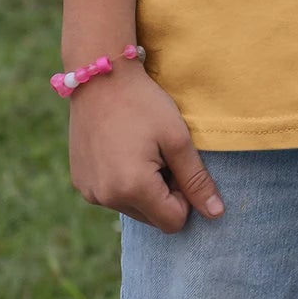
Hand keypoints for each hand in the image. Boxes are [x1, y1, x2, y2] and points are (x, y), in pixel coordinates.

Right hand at [68, 62, 223, 232]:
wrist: (100, 77)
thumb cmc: (144, 103)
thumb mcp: (177, 138)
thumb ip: (196, 180)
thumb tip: (216, 214)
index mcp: (132, 189)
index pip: (173, 221)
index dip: (185, 196)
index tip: (178, 163)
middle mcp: (106, 198)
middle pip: (152, 217)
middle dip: (163, 192)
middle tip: (160, 153)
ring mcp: (89, 192)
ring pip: (132, 207)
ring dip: (143, 187)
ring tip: (140, 148)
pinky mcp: (80, 182)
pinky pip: (111, 195)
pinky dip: (123, 181)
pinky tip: (122, 149)